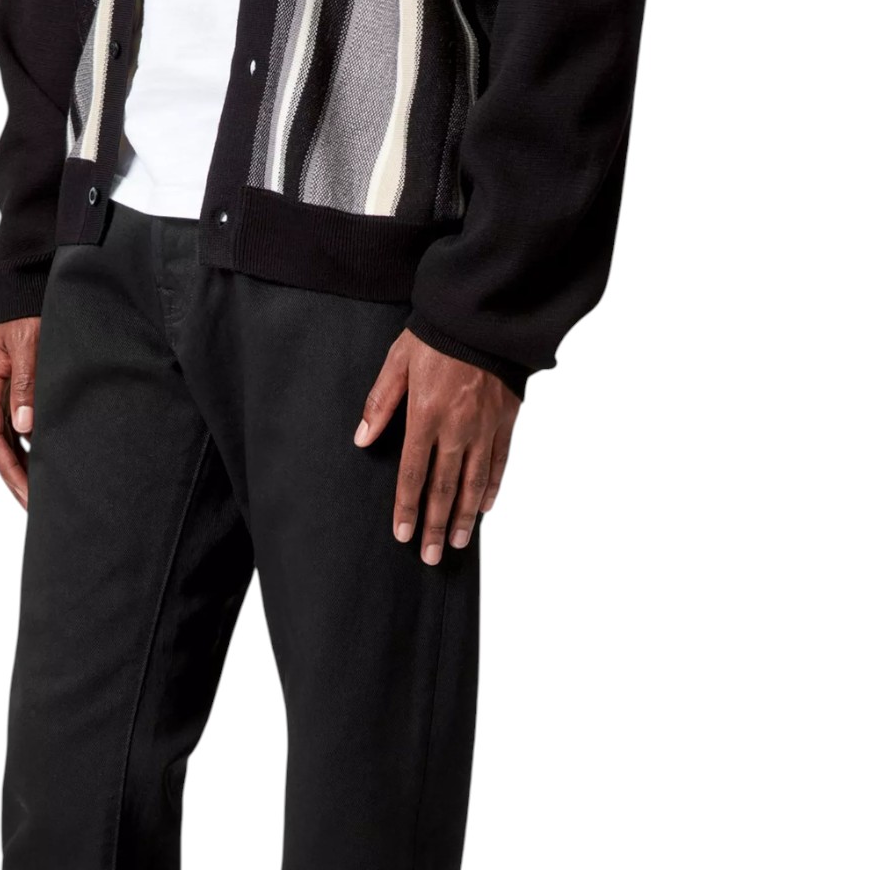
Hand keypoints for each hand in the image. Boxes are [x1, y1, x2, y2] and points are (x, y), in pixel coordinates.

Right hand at [0, 316, 40, 507]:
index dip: (8, 470)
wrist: (23, 283)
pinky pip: (17, 423)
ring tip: (41, 492)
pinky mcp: (13, 385)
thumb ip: (26, 383)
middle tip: (35, 506)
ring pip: (7, 436)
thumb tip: (24, 427)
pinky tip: (45, 460)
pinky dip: (29, 445)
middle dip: (15, 477)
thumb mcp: (28, 342)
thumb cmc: (25, 308)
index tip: (26, 495)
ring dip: (22, 464)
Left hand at [353, 329, 519, 564]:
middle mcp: (458, 427)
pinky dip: (492, 487)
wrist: (485, 313)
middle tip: (432, 557)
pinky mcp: (506, 419)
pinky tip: (484, 507)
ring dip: (466, 517)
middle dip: (437, 526)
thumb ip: (380, 403)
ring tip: (458, 543)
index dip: (407, 507)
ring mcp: (485, 426)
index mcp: (426, 415)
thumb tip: (362, 439)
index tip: (403, 535)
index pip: (413, 473)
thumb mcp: (398, 360)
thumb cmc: (437, 334)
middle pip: (445, 488)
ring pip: (474, 482)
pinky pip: (500, 461)